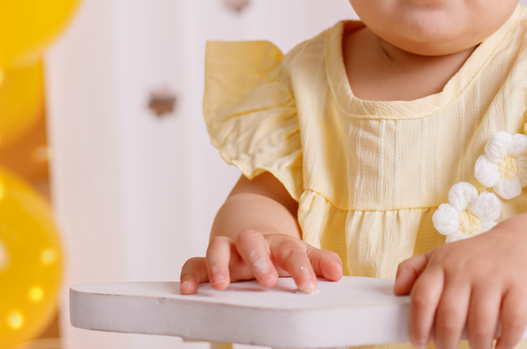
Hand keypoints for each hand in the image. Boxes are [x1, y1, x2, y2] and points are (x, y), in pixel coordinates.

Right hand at [180, 229, 342, 294]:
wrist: (252, 236)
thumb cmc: (278, 253)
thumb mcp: (301, 255)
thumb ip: (319, 263)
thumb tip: (337, 272)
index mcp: (277, 243)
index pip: (291, 250)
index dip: (301, 267)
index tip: (309, 286)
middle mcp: (251, 244)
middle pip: (252, 240)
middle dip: (258, 259)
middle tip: (267, 280)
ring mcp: (228, 252)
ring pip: (218, 246)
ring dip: (219, 264)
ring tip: (221, 284)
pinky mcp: (207, 263)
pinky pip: (194, 263)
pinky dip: (190, 274)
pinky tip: (189, 290)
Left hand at [393, 224, 526, 348]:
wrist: (525, 241)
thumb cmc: (478, 257)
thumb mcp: (444, 255)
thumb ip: (415, 269)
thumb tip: (395, 292)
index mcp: (444, 262)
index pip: (422, 297)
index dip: (417, 326)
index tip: (420, 343)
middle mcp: (467, 268)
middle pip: (449, 317)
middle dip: (446, 344)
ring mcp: (495, 276)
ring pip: (480, 325)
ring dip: (477, 348)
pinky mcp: (521, 285)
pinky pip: (512, 322)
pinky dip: (505, 343)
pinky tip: (500, 348)